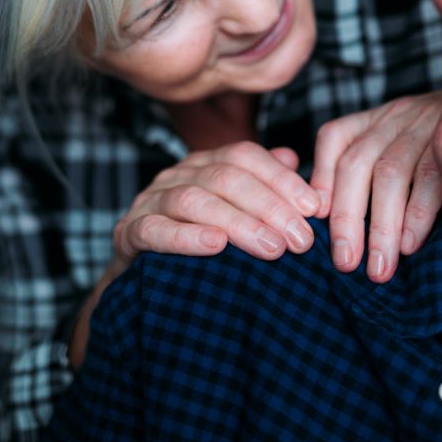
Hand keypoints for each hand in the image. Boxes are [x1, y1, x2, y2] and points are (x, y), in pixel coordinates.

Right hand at [111, 141, 321, 271]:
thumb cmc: (200, 248)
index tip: (314, 208)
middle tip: (300, 240)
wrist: (143, 285)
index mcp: (204, 164)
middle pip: (225, 177)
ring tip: (271, 248)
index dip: (282, 179)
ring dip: (237, 222)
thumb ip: (266, 191)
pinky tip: (215, 246)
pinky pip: (154, 229)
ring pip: (193, 199)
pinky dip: (185, 237)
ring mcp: (149, 200)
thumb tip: (296, 160)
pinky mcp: (128, 232)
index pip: (245, 156)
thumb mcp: (238, 219)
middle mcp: (176, 174)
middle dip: (269, 207)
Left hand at [312, 91, 441, 281]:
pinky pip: (431, 176)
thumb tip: (346, 226)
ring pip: (390, 173)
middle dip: (346, 218)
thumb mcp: (408, 147)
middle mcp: (396, 116)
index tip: (315, 219)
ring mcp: (425, 123)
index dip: (322, 178)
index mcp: (378, 118)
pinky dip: (418, 213)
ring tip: (379, 268)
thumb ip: (378, 174)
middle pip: (356, 164)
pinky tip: (412, 245)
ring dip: (381, 227)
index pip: (334, 137)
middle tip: (345, 264)